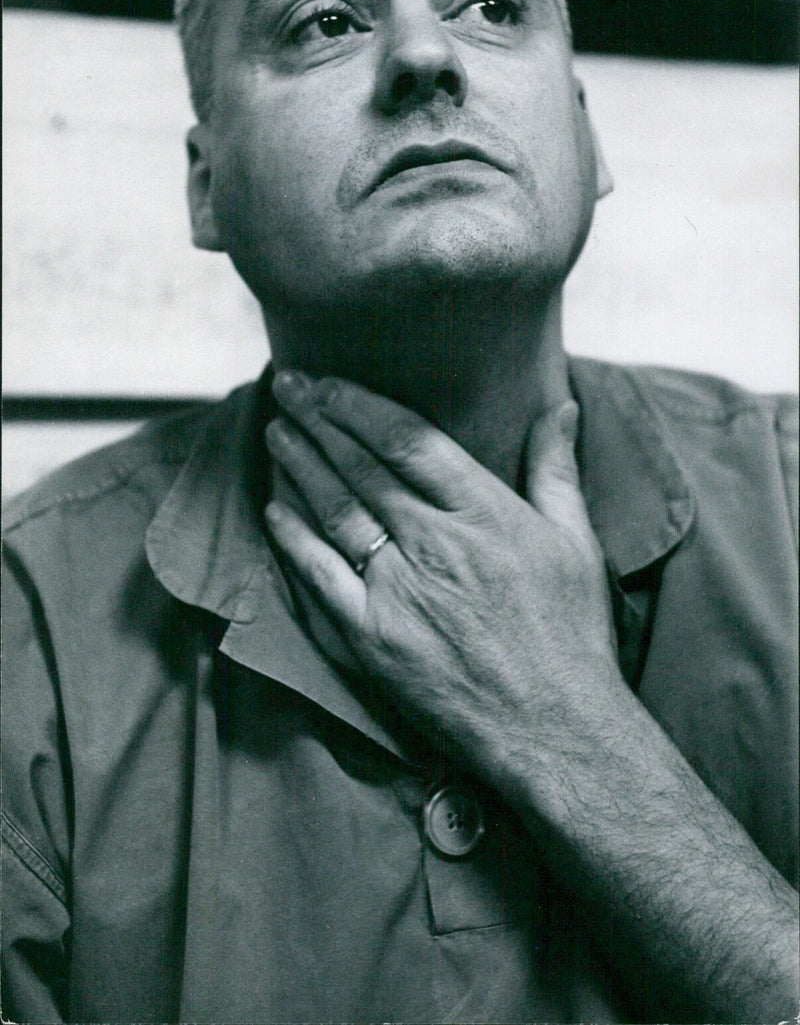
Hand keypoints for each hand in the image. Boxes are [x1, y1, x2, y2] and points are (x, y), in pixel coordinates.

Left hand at [264, 373, 799, 1022]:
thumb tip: (562, 403)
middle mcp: (435, 544)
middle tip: (287, 387)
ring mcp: (398, 592)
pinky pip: (319, 578)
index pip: (407, 438)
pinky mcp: (372, 639)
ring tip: (276, 431)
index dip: (358, 404)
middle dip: (317, 421)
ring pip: (335, 512)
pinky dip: (293, 540)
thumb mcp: (577, 541)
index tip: (327, 381)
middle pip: (361, 466)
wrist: (557, 732)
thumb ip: (557, 468)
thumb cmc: (573, 638)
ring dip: (300, 467)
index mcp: (484, 512)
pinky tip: (274, 511)